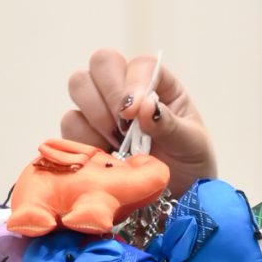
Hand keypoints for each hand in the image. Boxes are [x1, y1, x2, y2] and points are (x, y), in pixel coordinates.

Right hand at [61, 49, 213, 198]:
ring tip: (118, 145)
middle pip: (102, 61)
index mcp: (159, 85)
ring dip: (97, 115)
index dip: (134, 83)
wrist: (174, 199)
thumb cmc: (188, 165)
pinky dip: (85, 139)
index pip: (140, 66)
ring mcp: (101, 108)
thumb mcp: (190, 145)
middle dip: (111, 94)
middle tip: (125, 127)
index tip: (136, 112)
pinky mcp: (83, 133)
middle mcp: (127, 89)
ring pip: (80, 85)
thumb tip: (146, 106)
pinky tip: (106, 156)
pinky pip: (70, 122)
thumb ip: (170, 125)